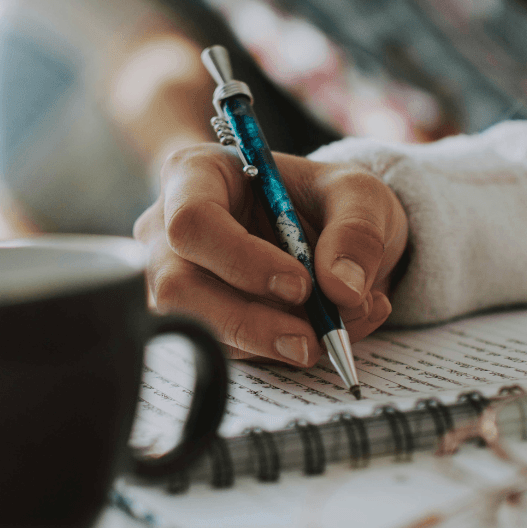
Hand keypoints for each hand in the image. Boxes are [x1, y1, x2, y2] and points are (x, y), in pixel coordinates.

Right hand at [133, 144, 408, 364]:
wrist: (326, 232)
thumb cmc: (324, 199)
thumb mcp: (358, 195)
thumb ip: (357, 232)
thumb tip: (343, 290)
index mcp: (196, 175)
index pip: (193, 221)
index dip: (242, 260)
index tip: (301, 284)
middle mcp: (168, 229)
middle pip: (179, 287)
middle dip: (249, 322)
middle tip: (311, 340)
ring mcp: (174, 279)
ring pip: (200, 329)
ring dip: (271, 344)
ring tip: (333, 332)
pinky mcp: (196, 321)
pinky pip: (225, 351)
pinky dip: (280, 352)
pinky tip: (324, 333)